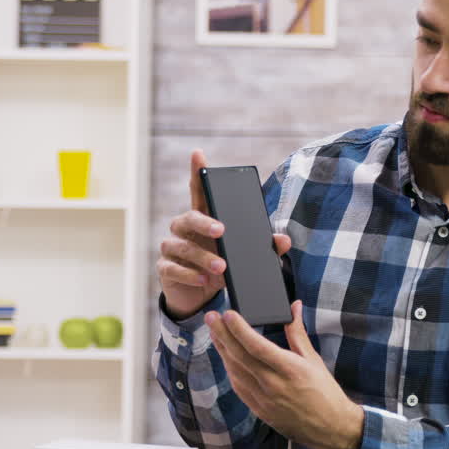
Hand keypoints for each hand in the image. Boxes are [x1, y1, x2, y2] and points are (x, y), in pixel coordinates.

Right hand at [157, 149, 290, 318]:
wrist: (199, 294)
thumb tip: (284, 240)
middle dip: (205, 223)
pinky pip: (173, 269)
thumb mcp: (243, 256)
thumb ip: (263, 246)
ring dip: (204, 257)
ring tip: (222, 267)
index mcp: (203, 218)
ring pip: (183, 247)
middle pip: (189, 217)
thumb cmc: (221, 265)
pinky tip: (204, 280)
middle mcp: (183, 228)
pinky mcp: (165, 268)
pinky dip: (190, 275)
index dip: (197, 173)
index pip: (198, 192)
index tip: (199, 154)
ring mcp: (171, 247)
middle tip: (222, 231)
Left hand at [206, 300, 364, 448]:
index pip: (258, 347)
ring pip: (235, 371)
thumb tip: (294, 308)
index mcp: (291, 370)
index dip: (240, 330)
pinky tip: (225, 357)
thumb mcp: (314, 360)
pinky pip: (238, 386)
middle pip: (240, 356)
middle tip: (211, 317)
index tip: (228, 314)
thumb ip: (298, 333)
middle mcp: (274, 385)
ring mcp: (263, 399)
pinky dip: (230, 369)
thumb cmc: (325, 393)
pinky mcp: (258, 409)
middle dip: (223, 335)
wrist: (329, 428)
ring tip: (215, 332)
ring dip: (222, 350)